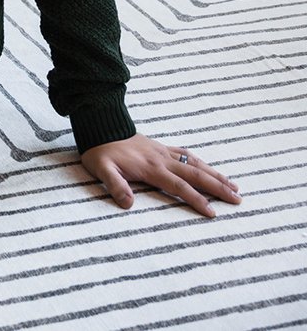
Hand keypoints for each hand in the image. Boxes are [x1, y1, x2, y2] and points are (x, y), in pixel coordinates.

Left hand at [81, 134, 240, 217]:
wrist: (100, 126)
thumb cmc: (101, 152)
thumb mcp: (103, 170)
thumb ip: (115, 185)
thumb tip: (128, 204)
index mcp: (152, 168)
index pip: (180, 187)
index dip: (197, 200)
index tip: (213, 213)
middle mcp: (163, 159)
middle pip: (196, 174)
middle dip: (218, 187)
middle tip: (239, 199)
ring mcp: (164, 151)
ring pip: (195, 163)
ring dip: (215, 174)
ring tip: (234, 185)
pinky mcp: (161, 147)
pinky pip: (186, 154)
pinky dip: (200, 162)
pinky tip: (208, 168)